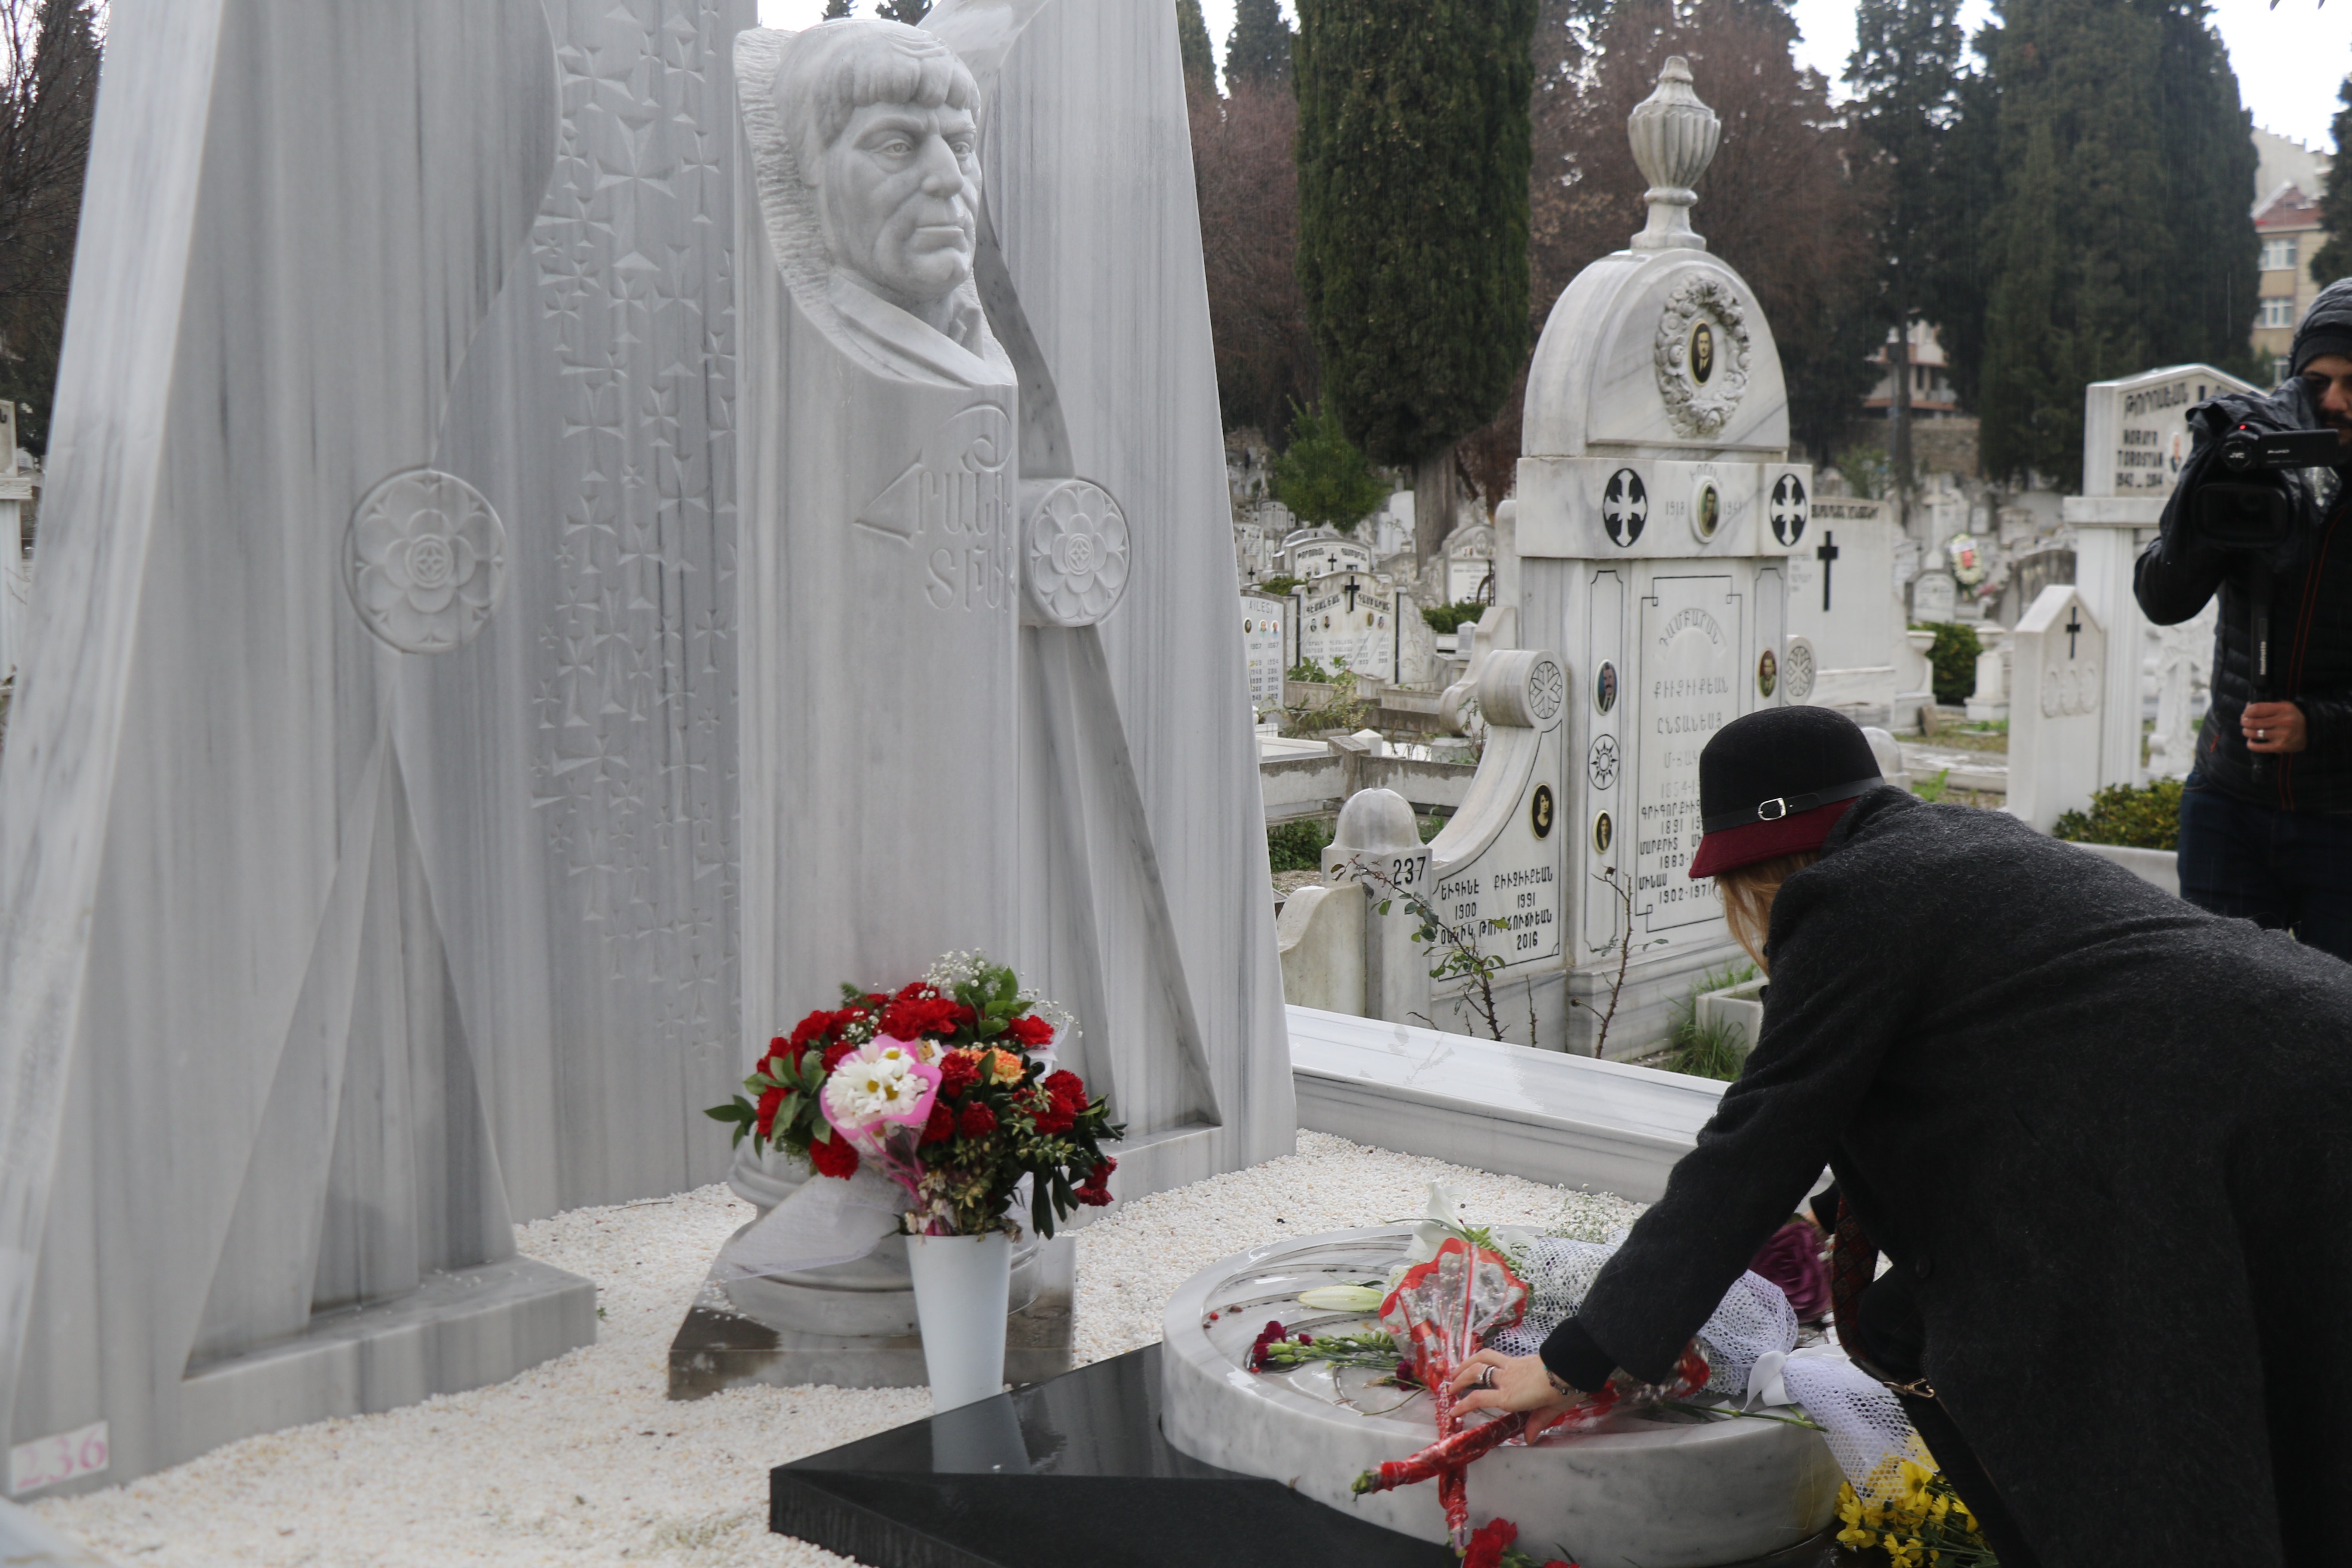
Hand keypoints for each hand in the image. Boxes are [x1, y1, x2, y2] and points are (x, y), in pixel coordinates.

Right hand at [1449, 1349, 1593, 1419]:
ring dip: (1466, 1363)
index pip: (1478, 1399)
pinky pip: (1494, 1355)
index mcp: (1510, 1397)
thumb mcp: (1550, 1412)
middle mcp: (1505, 1380)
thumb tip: (1528, 1440)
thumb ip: (1536, 1424)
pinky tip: (1480, 1362)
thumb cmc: (1562, 1391)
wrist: (1571, 1367)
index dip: (1462, 1406)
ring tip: (1457, 1369)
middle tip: (1450, 1388)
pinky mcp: (1516, 1359)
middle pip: (1475, 1375)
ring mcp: (1510, 1366)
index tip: (1452, 1412)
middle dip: (1459, 1380)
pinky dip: (1482, 1357)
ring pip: (1482, 1360)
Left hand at [2242, 700, 2308, 753]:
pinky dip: (2250, 744)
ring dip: (2246, 732)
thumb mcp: (2285, 706)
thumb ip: (2268, 706)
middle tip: (2244, 722)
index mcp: (2283, 709)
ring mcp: (2281, 735)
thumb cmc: (2294, 717)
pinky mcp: (2280, 747)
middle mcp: (2283, 721)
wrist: (2311, 732)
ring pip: (2253, 734)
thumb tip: (2248, 706)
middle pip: (2252, 722)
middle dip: (2244, 722)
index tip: (2245, 713)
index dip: (2247, 711)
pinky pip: (2258, 747)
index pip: (2256, 709)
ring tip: (2247, 731)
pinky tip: (2251, 741)